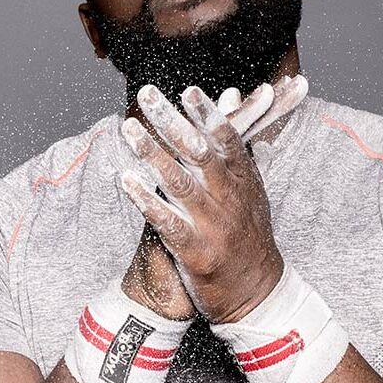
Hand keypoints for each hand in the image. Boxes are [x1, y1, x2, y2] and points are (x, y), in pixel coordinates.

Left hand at [121, 76, 307, 322]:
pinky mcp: (195, 250)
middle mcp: (229, 198)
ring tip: (128, 130)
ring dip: (152, 154)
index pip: (227, 141)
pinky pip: (167, 222)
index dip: (208, 115)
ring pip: (180, 183)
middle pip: (200, 154)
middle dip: (172, 122)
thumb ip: (236, 142)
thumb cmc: (248, 234)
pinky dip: (146, 200)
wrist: (257, 292)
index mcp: (244, 181)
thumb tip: (234, 95)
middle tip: (148, 96)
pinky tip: (126, 180)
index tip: (188, 91)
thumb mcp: (251, 187)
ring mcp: (212, 224)